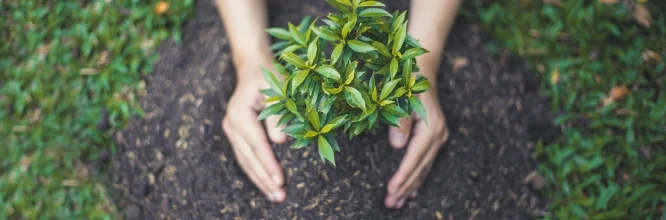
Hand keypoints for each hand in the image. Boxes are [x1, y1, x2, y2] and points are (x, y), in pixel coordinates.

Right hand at [222, 65, 287, 202]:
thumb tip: (280, 141)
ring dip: (259, 180)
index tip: (280, 181)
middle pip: (248, 158)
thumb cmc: (269, 76)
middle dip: (264, 179)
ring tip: (274, 196)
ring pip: (244, 161)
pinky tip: (265, 184)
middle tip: (280, 196)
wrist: (253, 67)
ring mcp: (231, 130)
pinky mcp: (235, 134)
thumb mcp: (278, 90)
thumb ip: (278, 116)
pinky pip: (244, 157)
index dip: (269, 164)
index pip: (257, 145)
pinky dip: (255, 172)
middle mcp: (231, 124)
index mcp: (240, 114)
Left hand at [384, 89, 449, 208]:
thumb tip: (397, 147)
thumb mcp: (401, 96)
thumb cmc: (408, 81)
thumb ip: (400, 121)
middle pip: (420, 168)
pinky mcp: (436, 138)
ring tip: (396, 204)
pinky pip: (427, 163)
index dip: (402, 175)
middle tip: (390, 204)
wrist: (423, 70)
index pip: (414, 158)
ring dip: (410, 187)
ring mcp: (439, 137)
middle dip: (404, 187)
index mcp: (430, 128)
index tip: (391, 190)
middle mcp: (438, 135)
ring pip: (424, 168)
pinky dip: (418, 178)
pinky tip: (412, 193)